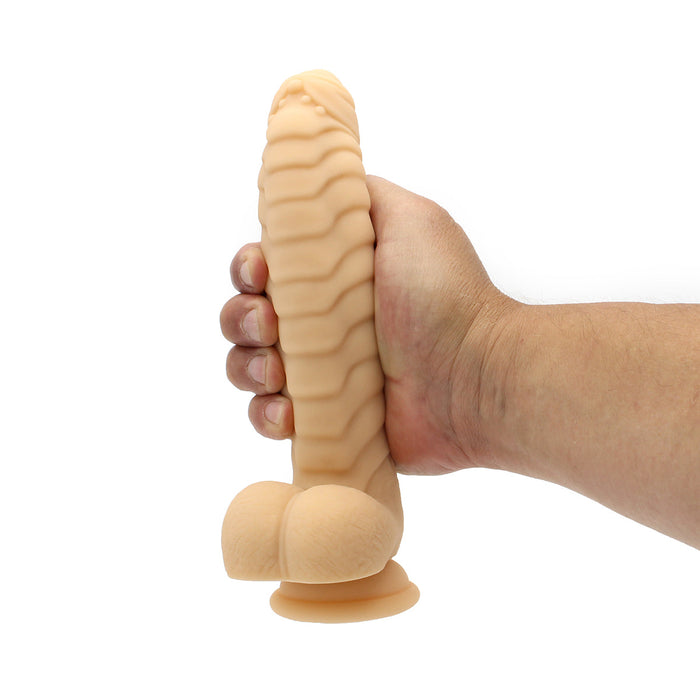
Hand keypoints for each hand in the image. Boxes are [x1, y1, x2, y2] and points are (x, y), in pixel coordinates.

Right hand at [220, 176, 519, 474]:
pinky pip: (268, 417)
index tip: (262, 272)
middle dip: (242, 318)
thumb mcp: (411, 219)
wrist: (473, 377)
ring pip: (247, 366)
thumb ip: (362, 196)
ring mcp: (319, 374)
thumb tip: (322, 185)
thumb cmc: (444, 295)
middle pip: (245, 316)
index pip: (265, 268)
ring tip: (278, 371)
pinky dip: (265, 414)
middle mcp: (320, 324)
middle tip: (271, 326)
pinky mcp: (323, 418)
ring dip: (247, 366)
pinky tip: (287, 412)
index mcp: (331, 279)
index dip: (249, 268)